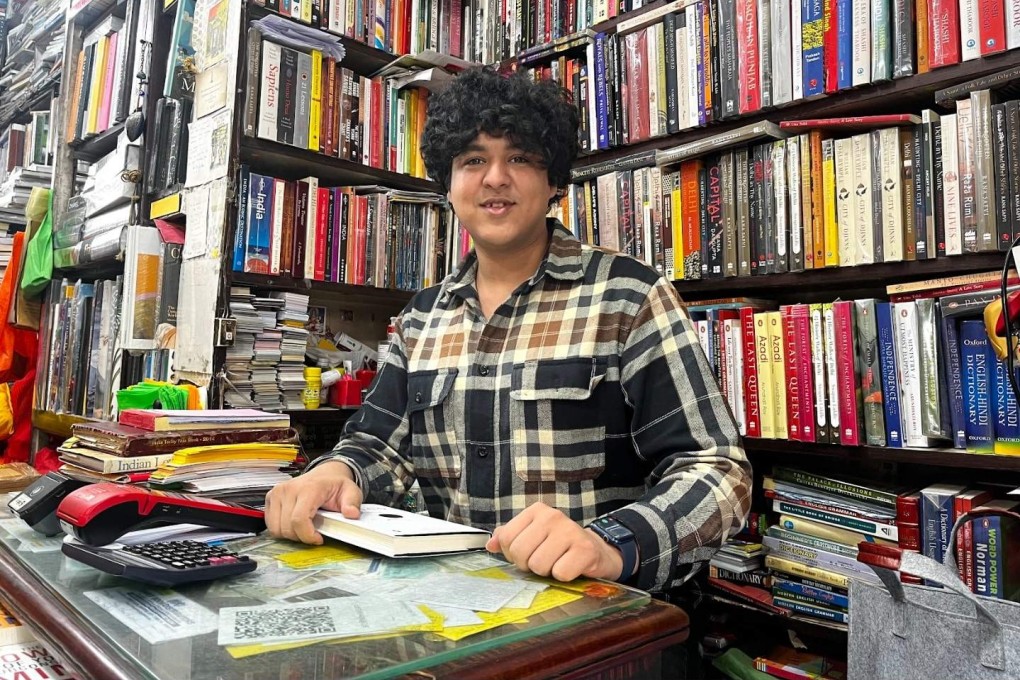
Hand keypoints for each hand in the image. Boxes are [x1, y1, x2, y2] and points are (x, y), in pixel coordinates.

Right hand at [264, 460, 362, 544]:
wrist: (324, 475)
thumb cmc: (335, 485)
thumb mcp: (351, 492)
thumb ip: (352, 503)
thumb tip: (352, 514)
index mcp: (309, 488)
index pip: (299, 519)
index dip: (307, 535)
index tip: (319, 539)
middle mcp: (289, 489)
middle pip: (287, 527)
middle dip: (301, 537)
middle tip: (314, 533)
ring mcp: (277, 492)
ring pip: (276, 528)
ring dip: (291, 534)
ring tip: (304, 528)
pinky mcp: (270, 497)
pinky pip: (270, 524)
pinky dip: (281, 529)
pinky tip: (294, 524)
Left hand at [485, 502, 624, 581]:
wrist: (594, 551)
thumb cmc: (559, 546)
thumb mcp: (533, 536)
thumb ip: (509, 538)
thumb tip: (490, 544)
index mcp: (536, 511)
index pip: (507, 538)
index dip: (513, 554)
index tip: (528, 554)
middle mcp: (552, 516)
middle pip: (520, 553)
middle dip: (529, 565)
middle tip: (544, 561)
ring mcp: (570, 531)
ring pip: (539, 565)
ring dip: (547, 572)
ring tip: (557, 563)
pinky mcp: (585, 549)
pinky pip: (560, 573)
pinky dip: (563, 577)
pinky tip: (570, 568)